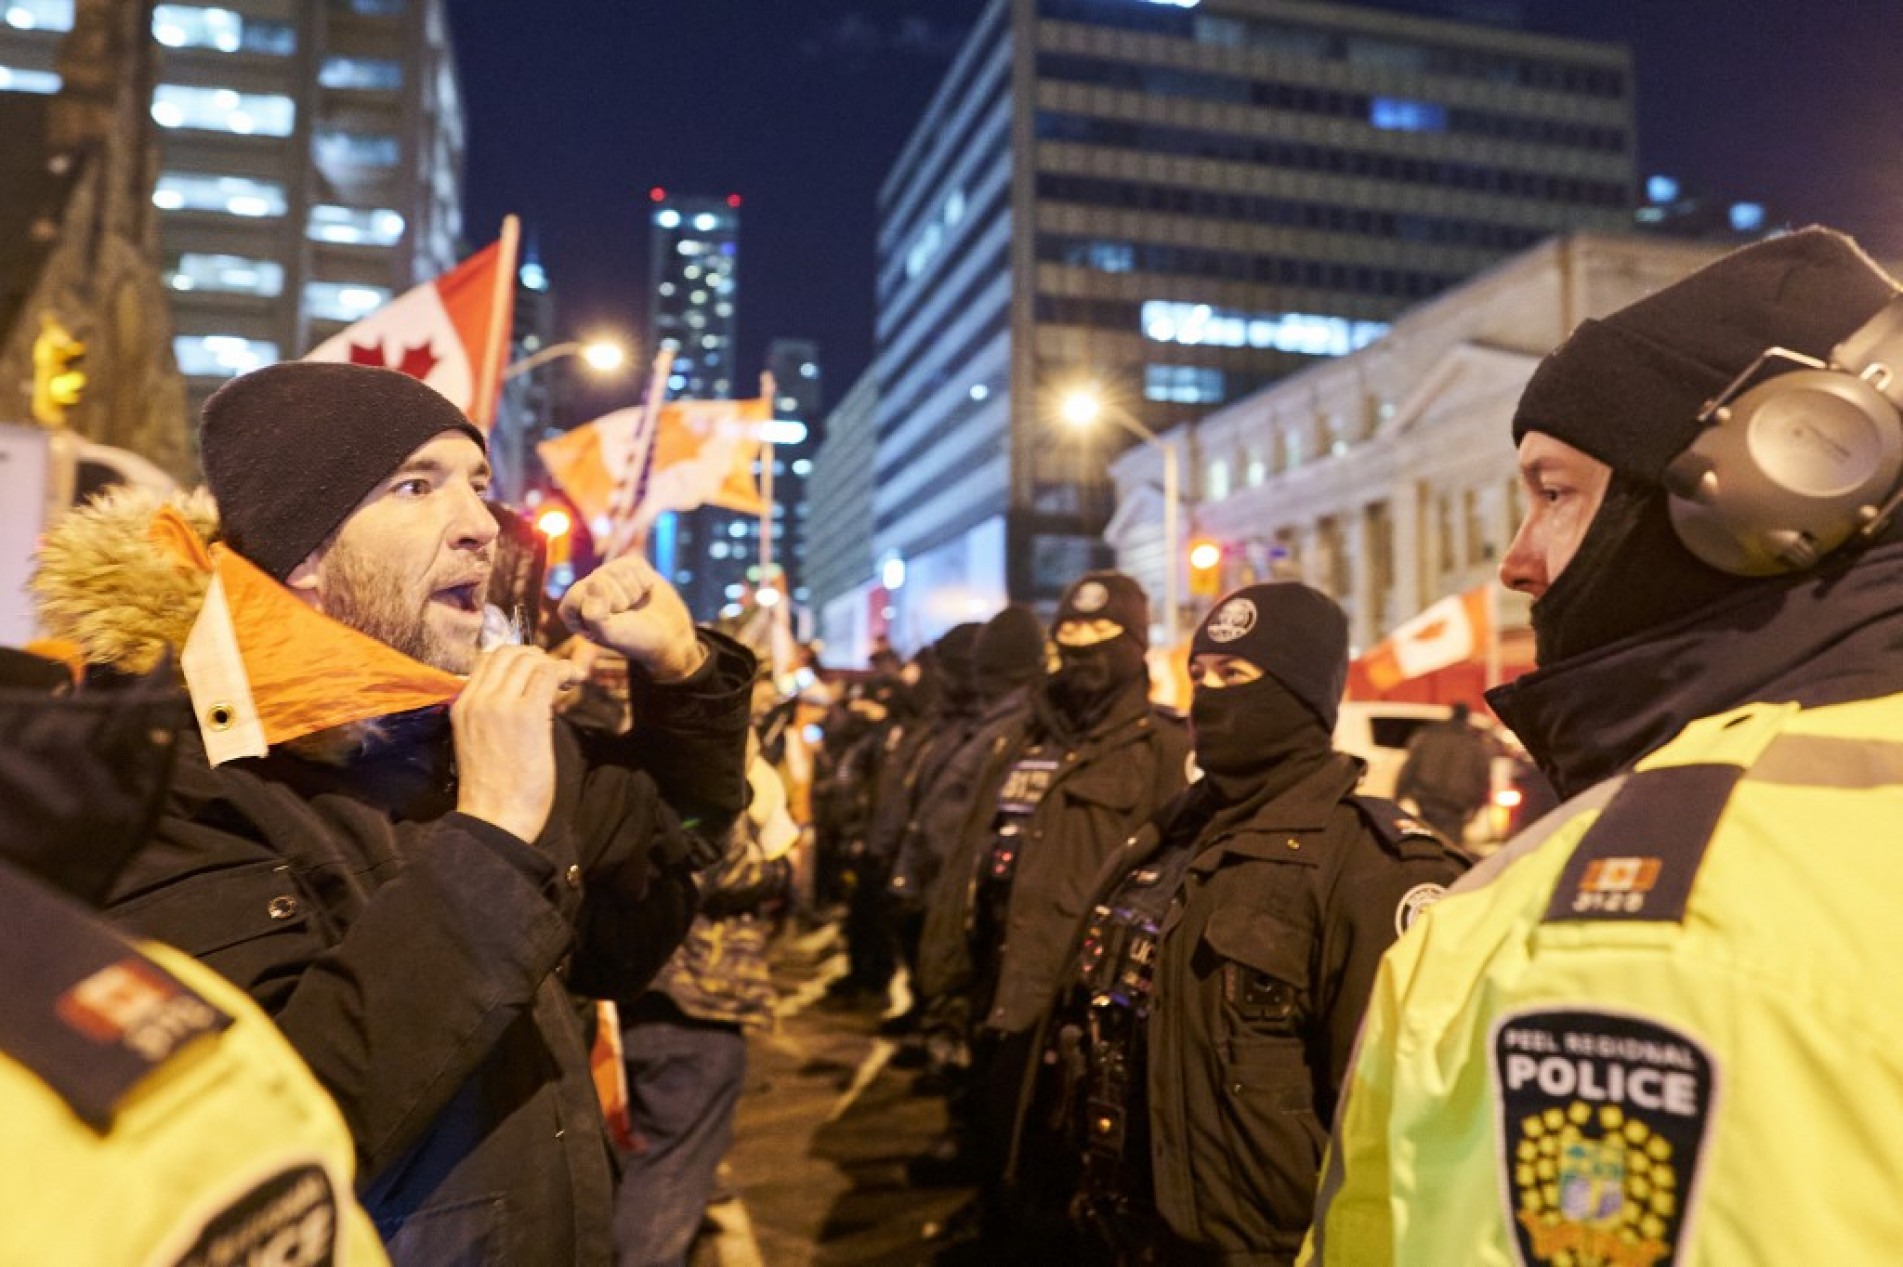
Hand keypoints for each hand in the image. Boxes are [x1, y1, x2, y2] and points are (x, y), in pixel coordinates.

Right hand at [451, 646, 581, 842]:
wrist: (494, 818)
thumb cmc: (493, 789)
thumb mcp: (478, 742)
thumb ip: (490, 716)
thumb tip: (523, 696)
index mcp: (461, 705)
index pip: (486, 660)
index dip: (515, 658)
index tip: (534, 670)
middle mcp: (477, 700)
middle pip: (507, 652)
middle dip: (534, 655)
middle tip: (553, 672)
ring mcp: (499, 705)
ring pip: (528, 660)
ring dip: (551, 664)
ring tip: (567, 679)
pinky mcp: (526, 714)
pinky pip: (547, 675)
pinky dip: (563, 671)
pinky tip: (573, 682)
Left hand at [558, 553, 706, 681]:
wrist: (669, 635)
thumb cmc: (635, 639)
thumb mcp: (610, 635)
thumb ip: (594, 614)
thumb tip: (594, 581)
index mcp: (574, 610)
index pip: (577, 594)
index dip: (600, 607)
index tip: (612, 623)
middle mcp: (587, 589)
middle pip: (599, 580)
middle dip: (619, 600)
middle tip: (627, 614)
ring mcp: (608, 575)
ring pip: (616, 570)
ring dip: (632, 592)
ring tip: (635, 605)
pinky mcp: (627, 565)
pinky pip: (632, 563)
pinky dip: (643, 581)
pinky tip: (644, 592)